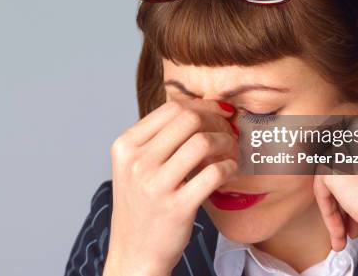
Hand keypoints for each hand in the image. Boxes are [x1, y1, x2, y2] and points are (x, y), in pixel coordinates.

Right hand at [103, 100, 238, 275]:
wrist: (134, 252)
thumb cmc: (141, 205)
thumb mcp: (134, 166)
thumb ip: (158, 139)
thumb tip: (200, 110)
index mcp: (125, 146)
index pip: (171, 108)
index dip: (202, 106)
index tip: (218, 114)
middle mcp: (137, 162)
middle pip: (189, 119)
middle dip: (216, 121)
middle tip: (229, 131)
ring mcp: (155, 185)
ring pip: (203, 142)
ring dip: (226, 142)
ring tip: (232, 150)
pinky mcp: (176, 207)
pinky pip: (214, 173)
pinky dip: (229, 167)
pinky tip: (230, 170)